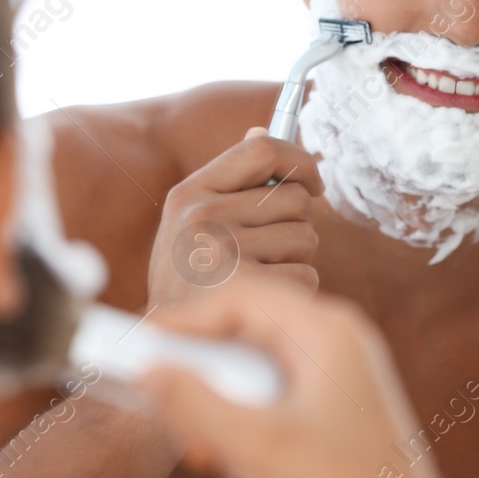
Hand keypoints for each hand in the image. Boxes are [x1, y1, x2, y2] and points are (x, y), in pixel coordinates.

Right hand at [139, 277, 464, 477]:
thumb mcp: (253, 446)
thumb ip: (193, 404)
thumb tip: (148, 373)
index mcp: (330, 331)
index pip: (242, 299)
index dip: (186, 318)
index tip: (141, 342)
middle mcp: (339, 340)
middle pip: (246, 331)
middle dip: (203, 374)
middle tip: (168, 408)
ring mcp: (341, 372)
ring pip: (256, 367)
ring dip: (221, 405)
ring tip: (208, 450)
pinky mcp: (336, 404)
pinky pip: (273, 393)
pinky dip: (245, 420)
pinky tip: (239, 463)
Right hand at [147, 127, 321, 306]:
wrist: (165, 349)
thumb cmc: (189, 279)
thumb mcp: (192, 221)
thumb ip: (231, 180)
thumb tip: (262, 128)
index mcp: (190, 193)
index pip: (262, 149)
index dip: (300, 161)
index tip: (313, 181)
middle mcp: (201, 216)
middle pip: (296, 198)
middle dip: (298, 224)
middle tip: (269, 250)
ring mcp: (220, 253)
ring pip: (306, 237)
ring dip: (297, 258)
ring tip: (261, 276)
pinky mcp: (244, 291)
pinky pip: (306, 276)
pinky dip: (297, 290)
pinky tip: (266, 301)